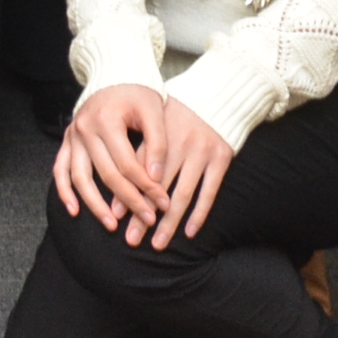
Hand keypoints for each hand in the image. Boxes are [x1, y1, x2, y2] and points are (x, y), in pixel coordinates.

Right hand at [50, 83, 170, 236]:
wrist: (115, 74)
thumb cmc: (138, 93)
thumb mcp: (154, 110)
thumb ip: (157, 143)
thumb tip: (156, 178)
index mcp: (107, 120)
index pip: (128, 164)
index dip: (146, 186)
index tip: (163, 202)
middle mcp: (85, 128)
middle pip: (106, 174)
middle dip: (129, 200)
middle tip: (147, 219)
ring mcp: (73, 135)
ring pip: (79, 177)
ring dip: (94, 204)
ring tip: (112, 225)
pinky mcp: (68, 140)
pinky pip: (60, 169)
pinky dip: (63, 191)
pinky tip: (74, 210)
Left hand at [133, 94, 232, 247]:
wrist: (218, 93)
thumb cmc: (179, 112)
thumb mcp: (157, 122)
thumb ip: (142, 149)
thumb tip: (120, 181)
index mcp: (159, 134)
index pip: (139, 169)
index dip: (126, 193)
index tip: (115, 216)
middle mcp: (179, 143)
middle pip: (158, 187)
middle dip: (144, 215)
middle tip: (132, 240)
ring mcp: (201, 152)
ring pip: (182, 194)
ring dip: (169, 222)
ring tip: (157, 244)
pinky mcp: (221, 158)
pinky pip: (209, 192)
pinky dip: (199, 214)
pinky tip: (189, 232)